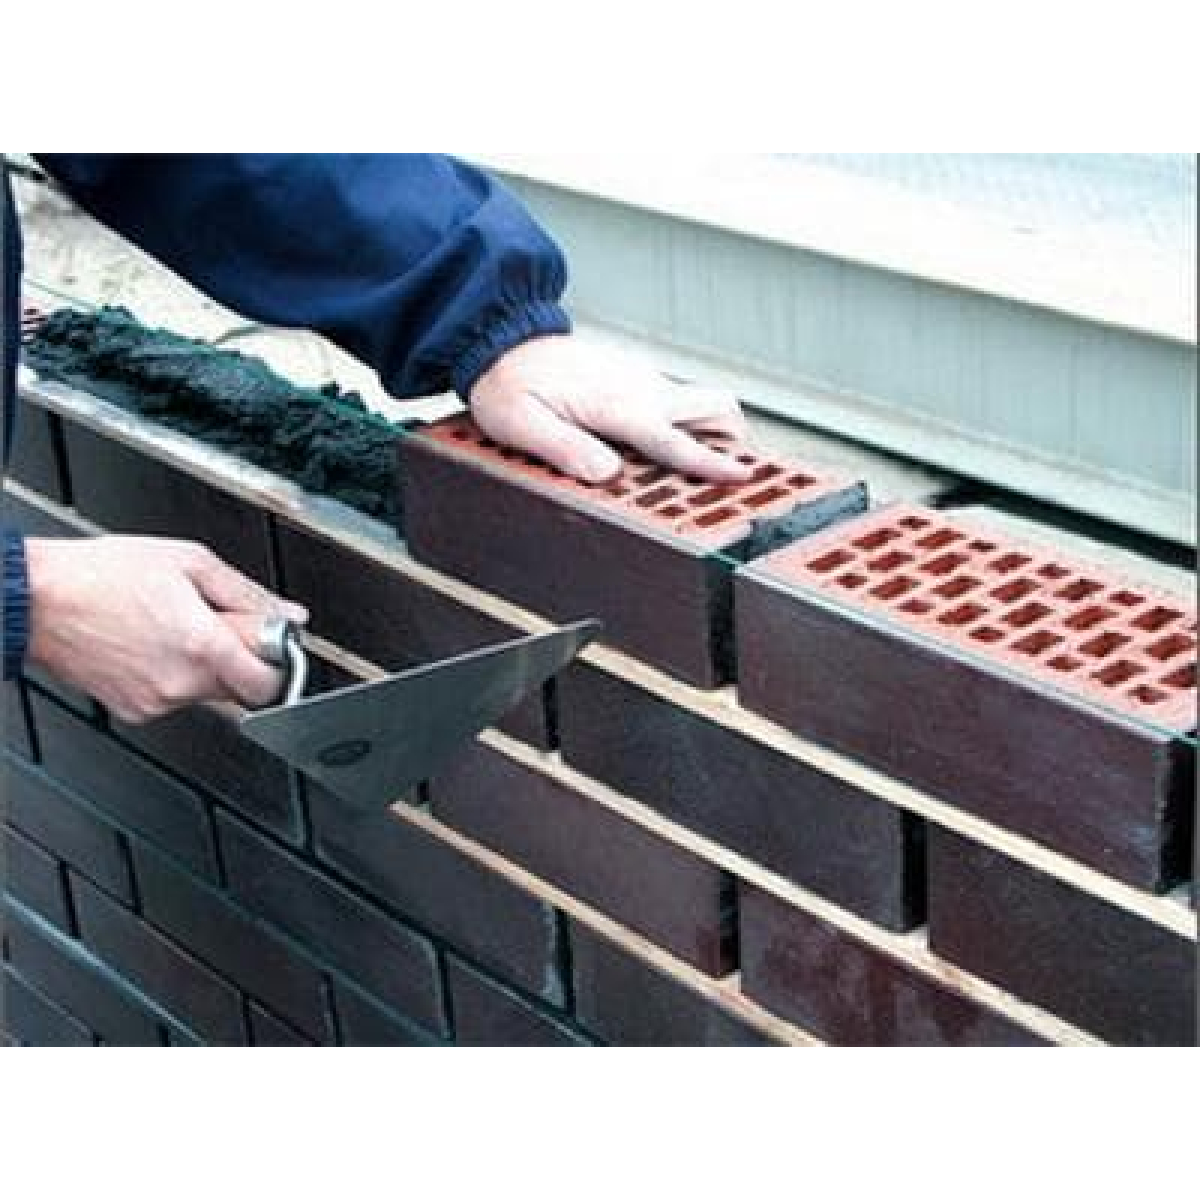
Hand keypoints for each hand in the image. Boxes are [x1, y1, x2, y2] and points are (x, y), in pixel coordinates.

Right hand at [25, 536, 308, 723]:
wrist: (36, 599)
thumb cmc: (101, 574)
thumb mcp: (190, 562)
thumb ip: (248, 594)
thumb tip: (290, 615)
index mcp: (202, 645)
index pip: (269, 684)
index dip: (277, 662)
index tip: (272, 642)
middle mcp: (181, 683)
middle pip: (241, 688)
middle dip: (240, 658)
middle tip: (216, 622)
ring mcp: (156, 702)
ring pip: (208, 693)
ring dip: (205, 665)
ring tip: (173, 626)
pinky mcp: (135, 711)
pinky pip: (175, 698)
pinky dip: (174, 674)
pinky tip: (152, 643)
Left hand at [468, 334, 753, 483]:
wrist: (500, 336)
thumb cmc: (506, 383)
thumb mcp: (519, 423)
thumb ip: (565, 449)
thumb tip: (608, 475)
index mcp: (615, 404)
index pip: (673, 440)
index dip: (709, 462)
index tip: (742, 476)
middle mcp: (639, 389)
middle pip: (715, 408)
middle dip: (734, 439)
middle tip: (734, 471)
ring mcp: (641, 381)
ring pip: (702, 402)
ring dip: (716, 429)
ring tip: (710, 463)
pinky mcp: (635, 379)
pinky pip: (677, 401)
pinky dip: (689, 423)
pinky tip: (668, 445)